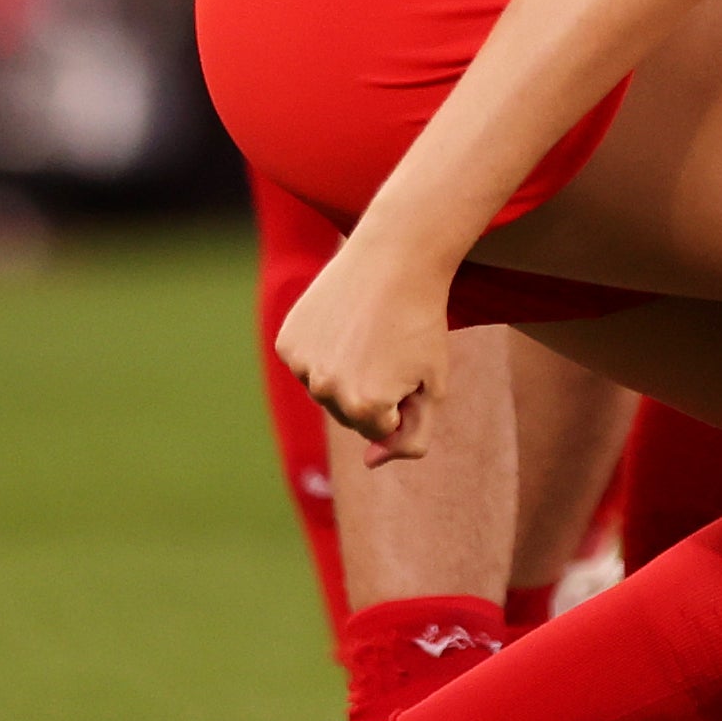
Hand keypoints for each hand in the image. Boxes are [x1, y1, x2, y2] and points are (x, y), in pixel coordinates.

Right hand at [274, 244, 457, 459]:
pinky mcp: (287, 343)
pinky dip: (322, 351)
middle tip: (389, 346)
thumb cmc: (421, 322)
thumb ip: (411, 437)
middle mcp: (328, 392)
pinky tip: (341, 323)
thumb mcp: (434, 385)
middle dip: (371, 390)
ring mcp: (303, 367)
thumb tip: (371, 462)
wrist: (395, 258)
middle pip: (348, 414)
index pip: (380, 430)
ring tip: (366, 332)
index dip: (401, 399)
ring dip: (345, 371)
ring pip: (325, 390)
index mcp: (367, 408)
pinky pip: (307, 364)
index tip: (410, 365)